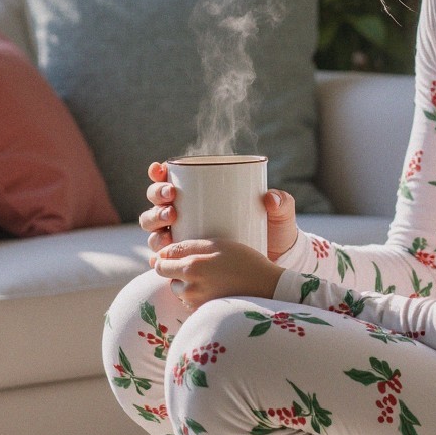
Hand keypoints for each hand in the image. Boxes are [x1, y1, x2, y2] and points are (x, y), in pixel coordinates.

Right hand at [141, 161, 301, 263]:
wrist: (274, 264)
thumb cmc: (272, 232)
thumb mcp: (278, 216)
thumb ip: (281, 204)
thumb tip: (270, 198)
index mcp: (199, 196)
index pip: (169, 180)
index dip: (158, 173)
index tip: (161, 169)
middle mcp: (184, 215)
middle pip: (156, 202)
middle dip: (157, 196)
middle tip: (172, 199)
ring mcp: (181, 239)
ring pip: (154, 228)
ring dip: (155, 222)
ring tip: (171, 220)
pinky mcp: (184, 262)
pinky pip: (162, 260)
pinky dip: (157, 257)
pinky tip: (160, 256)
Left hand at [150, 237, 281, 307]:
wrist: (266, 289)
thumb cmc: (244, 261)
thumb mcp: (217, 244)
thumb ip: (185, 247)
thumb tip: (157, 255)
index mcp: (191, 267)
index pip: (161, 262)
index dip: (165, 256)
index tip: (175, 254)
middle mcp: (189, 287)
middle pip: (167, 277)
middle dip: (175, 269)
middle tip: (197, 264)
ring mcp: (196, 303)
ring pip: (178, 289)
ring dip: (186, 283)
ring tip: (209, 276)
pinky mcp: (203, 313)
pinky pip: (189, 302)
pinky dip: (196, 295)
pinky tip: (213, 288)